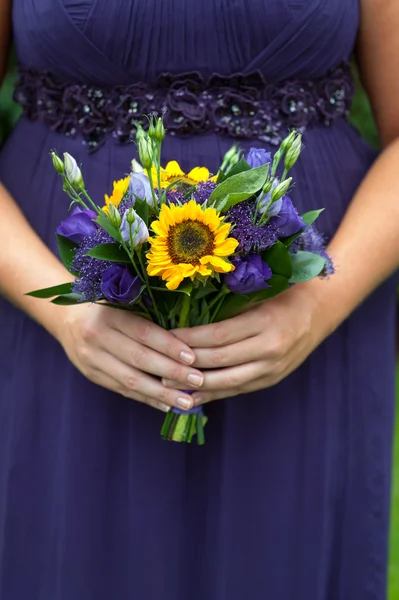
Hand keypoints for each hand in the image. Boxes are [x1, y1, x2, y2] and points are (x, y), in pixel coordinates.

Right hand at [57, 303, 203, 411]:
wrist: (67, 317)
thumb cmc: (106, 306)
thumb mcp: (122, 302)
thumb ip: (148, 315)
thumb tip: (188, 337)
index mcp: (109, 314)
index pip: (143, 332)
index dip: (169, 345)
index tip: (193, 357)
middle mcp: (97, 336)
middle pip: (139, 358)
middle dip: (171, 372)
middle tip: (198, 380)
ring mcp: (91, 358)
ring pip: (130, 380)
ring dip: (161, 393)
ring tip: (187, 402)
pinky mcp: (91, 375)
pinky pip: (122, 390)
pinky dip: (146, 398)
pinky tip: (166, 404)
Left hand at [168, 285, 327, 403]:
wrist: (318, 312)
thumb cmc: (282, 296)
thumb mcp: (257, 296)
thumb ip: (228, 309)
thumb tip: (188, 317)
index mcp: (264, 321)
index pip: (218, 335)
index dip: (189, 340)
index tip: (165, 338)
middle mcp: (269, 347)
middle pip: (220, 360)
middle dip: (187, 365)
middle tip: (159, 367)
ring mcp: (272, 368)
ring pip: (228, 381)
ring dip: (196, 386)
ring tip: (169, 386)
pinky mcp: (271, 380)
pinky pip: (238, 390)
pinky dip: (214, 394)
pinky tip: (193, 397)